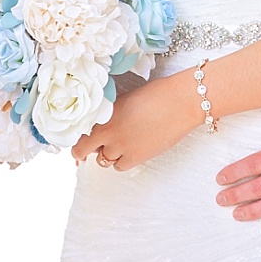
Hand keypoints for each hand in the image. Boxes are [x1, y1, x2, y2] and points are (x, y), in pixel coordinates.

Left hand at [72, 75, 195, 170]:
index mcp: (103, 115)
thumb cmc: (158, 95)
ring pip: (104, 160)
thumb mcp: (126, 100)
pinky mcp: (136, 157)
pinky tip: (135, 148)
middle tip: (96, 148)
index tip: (81, 144)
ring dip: (110, 153)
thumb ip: (110, 116)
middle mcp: (108, 132)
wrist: (182, 102)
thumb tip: (100, 130)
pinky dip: (124, 160)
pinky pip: (120, 166)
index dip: (78, 141)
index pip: (78, 135)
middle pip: (83, 152)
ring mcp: (121, 146)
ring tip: (126, 141)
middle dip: (87, 151)